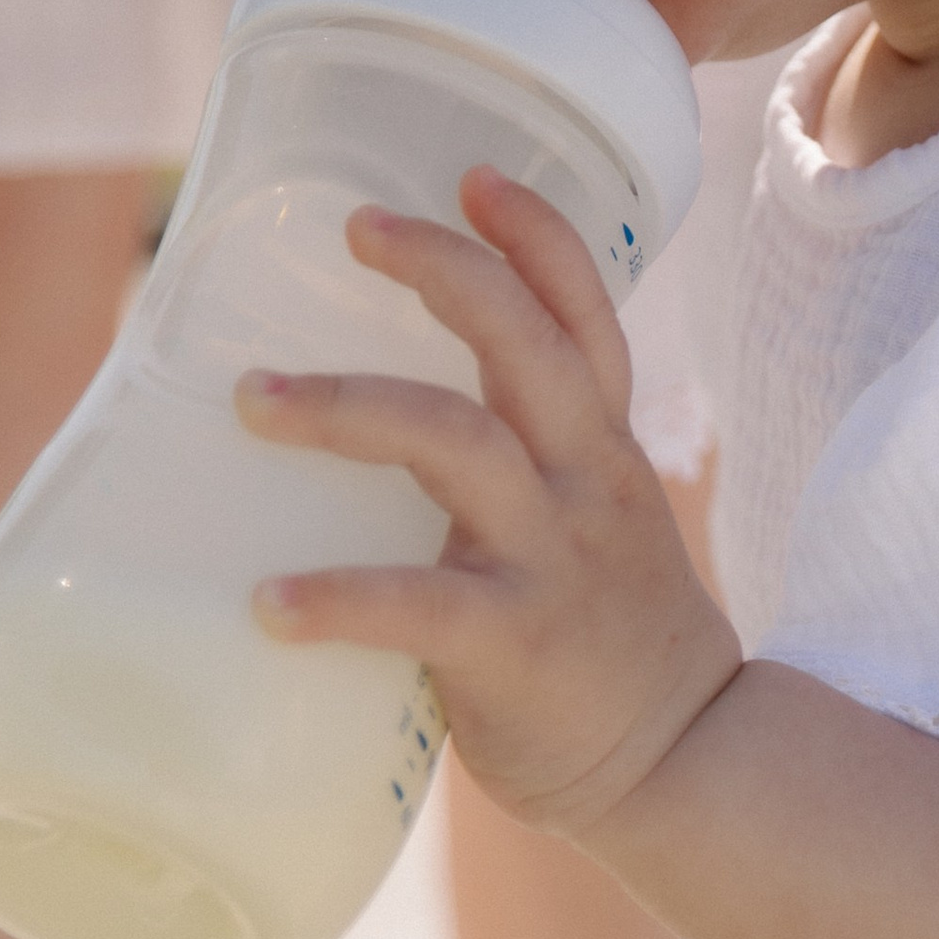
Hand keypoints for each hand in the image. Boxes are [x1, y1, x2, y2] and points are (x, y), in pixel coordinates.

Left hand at [236, 170, 741, 837]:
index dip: (536, 237)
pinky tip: (270, 605)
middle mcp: (588, 486)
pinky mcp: (516, 645)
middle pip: (526, 344)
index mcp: (605, 453)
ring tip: (253, 399)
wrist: (685, 764)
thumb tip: (385, 427)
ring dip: (345, 408)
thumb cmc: (614, 644)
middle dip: (444, 271)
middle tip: (356, 227)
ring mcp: (554, 561)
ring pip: (454, 443)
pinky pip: (417, 607)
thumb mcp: (594, 527)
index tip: (471, 174)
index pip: (588, 316)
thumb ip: (520, 472)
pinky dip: (337, 599)